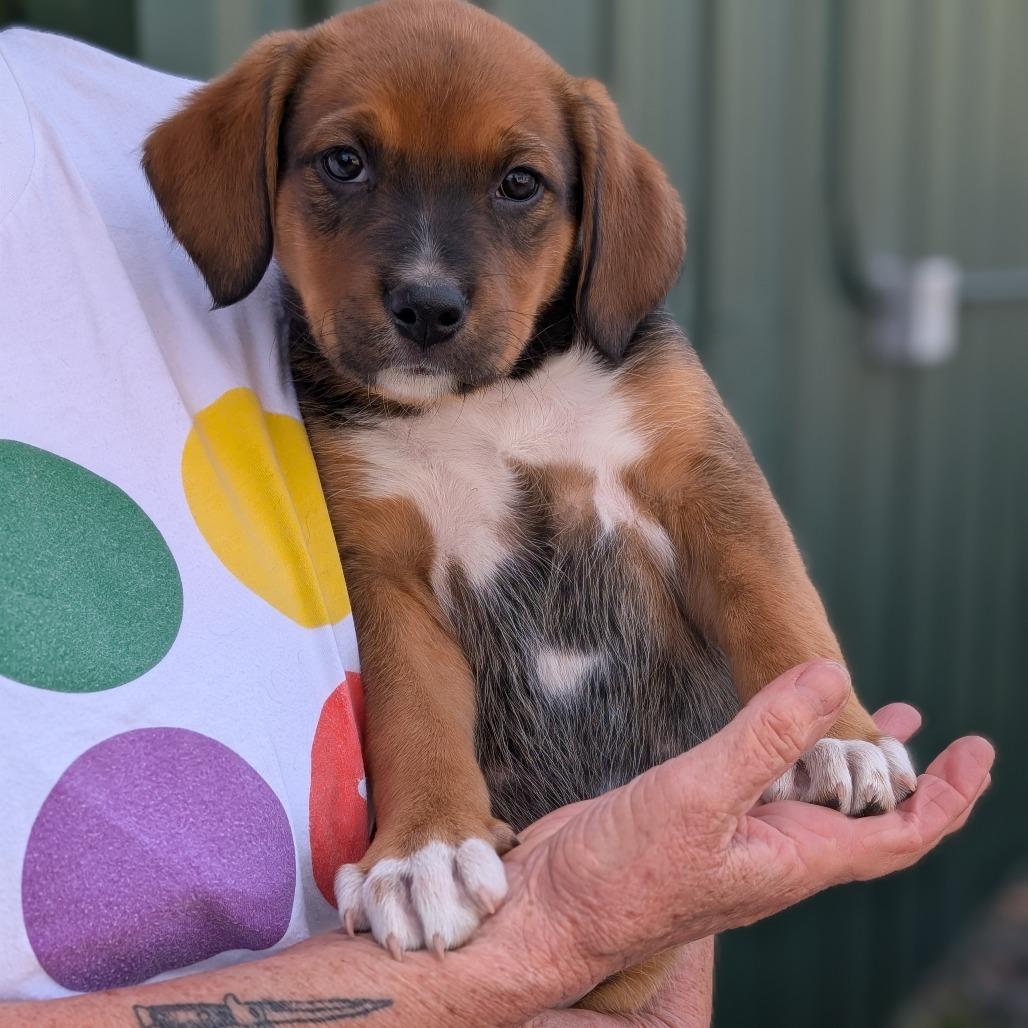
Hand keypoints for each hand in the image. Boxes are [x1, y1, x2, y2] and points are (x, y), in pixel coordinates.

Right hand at [484, 661, 991, 1012]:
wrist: (554, 906)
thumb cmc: (623, 874)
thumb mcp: (700, 796)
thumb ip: (765, 738)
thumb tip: (833, 677)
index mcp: (795, 859)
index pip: (900, 835)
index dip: (947, 795)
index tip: (977, 751)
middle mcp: (776, 852)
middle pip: (865, 817)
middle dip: (905, 774)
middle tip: (931, 729)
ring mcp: (737, 838)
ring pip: (812, 798)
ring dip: (847, 759)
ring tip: (868, 717)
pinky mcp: (698, 819)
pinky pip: (764, 784)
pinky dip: (787, 751)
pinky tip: (774, 730)